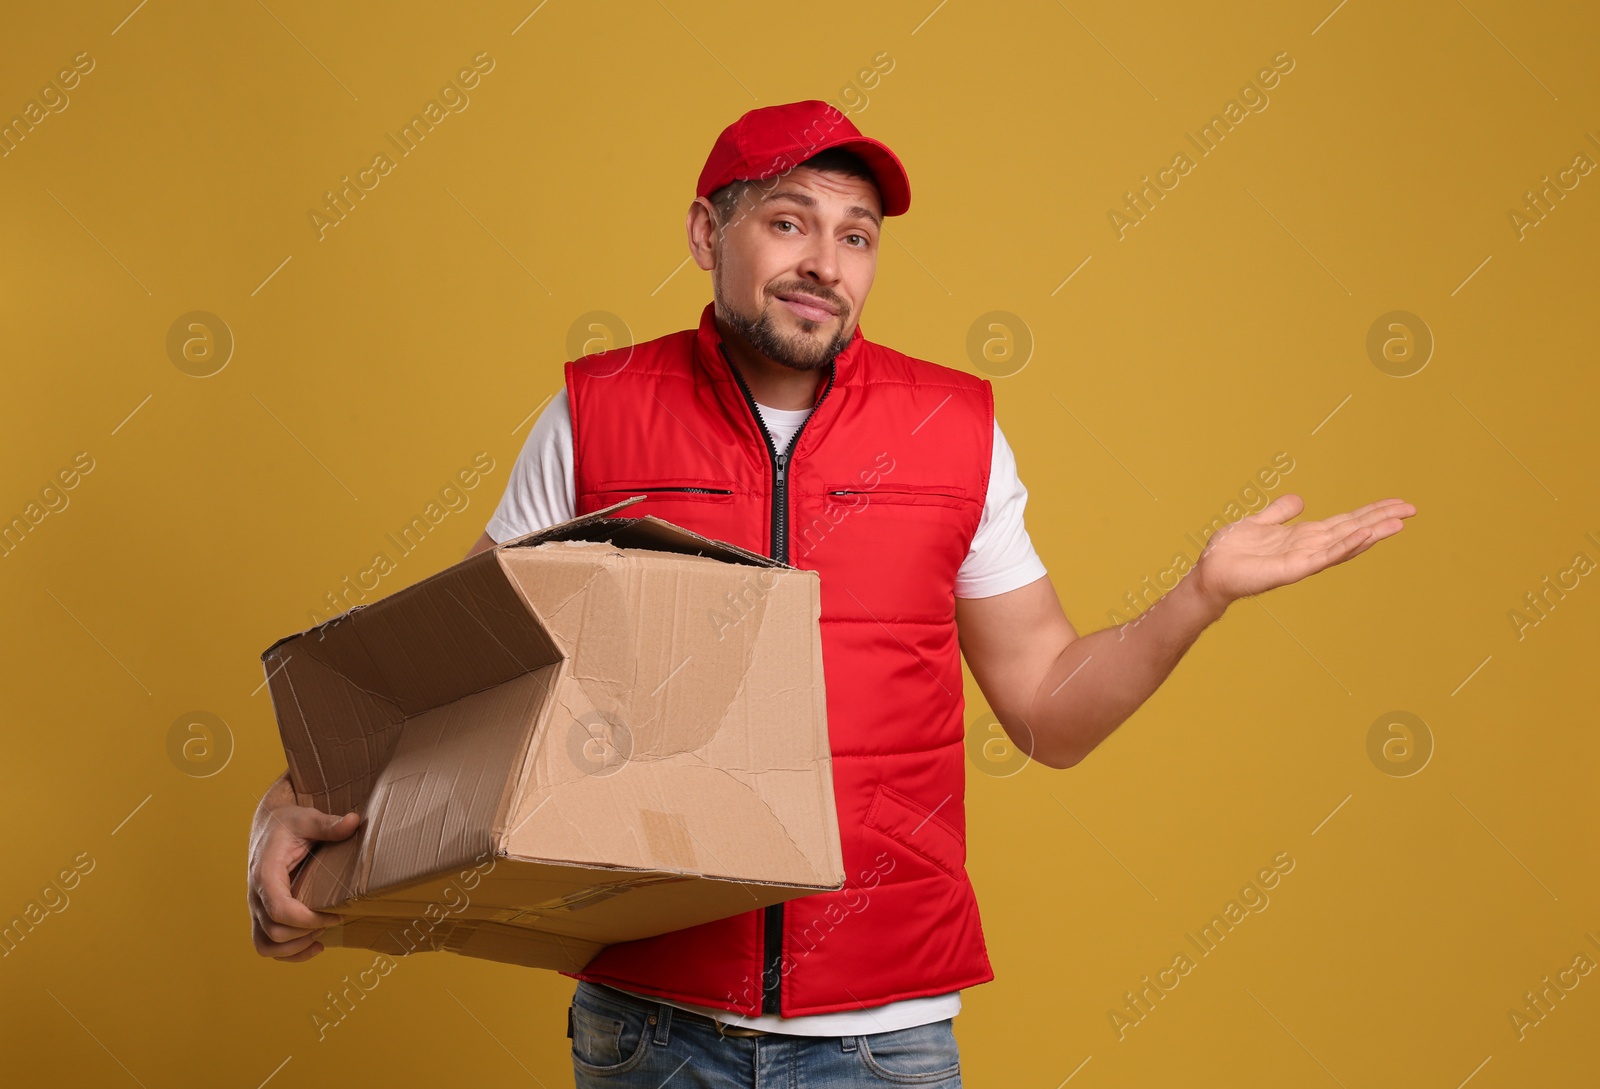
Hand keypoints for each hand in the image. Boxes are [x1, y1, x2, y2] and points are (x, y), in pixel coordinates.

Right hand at [247, 773, 360, 961]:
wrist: (268, 825)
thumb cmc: (288, 822)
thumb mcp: (307, 818)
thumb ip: (328, 824)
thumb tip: (353, 821)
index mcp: (266, 874)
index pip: (279, 909)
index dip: (307, 920)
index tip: (335, 915)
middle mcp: (257, 895)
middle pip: (275, 932)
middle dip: (307, 932)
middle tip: (334, 919)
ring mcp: (257, 908)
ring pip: (265, 945)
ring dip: (295, 949)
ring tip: (322, 936)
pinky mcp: (262, 914)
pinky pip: (265, 945)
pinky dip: (288, 954)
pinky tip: (314, 946)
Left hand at [1191, 494, 1414, 608]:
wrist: (1210, 572)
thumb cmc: (1231, 551)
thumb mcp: (1259, 522)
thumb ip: (1279, 512)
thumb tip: (1300, 499)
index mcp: (1304, 536)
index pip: (1345, 522)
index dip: (1371, 513)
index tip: (1397, 503)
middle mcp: (1309, 548)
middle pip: (1353, 531)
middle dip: (1381, 521)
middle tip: (1412, 509)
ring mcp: (1303, 560)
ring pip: (1345, 544)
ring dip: (1372, 533)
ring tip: (1398, 522)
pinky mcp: (1293, 570)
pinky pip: (1324, 557)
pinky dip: (1345, 546)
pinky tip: (1364, 536)